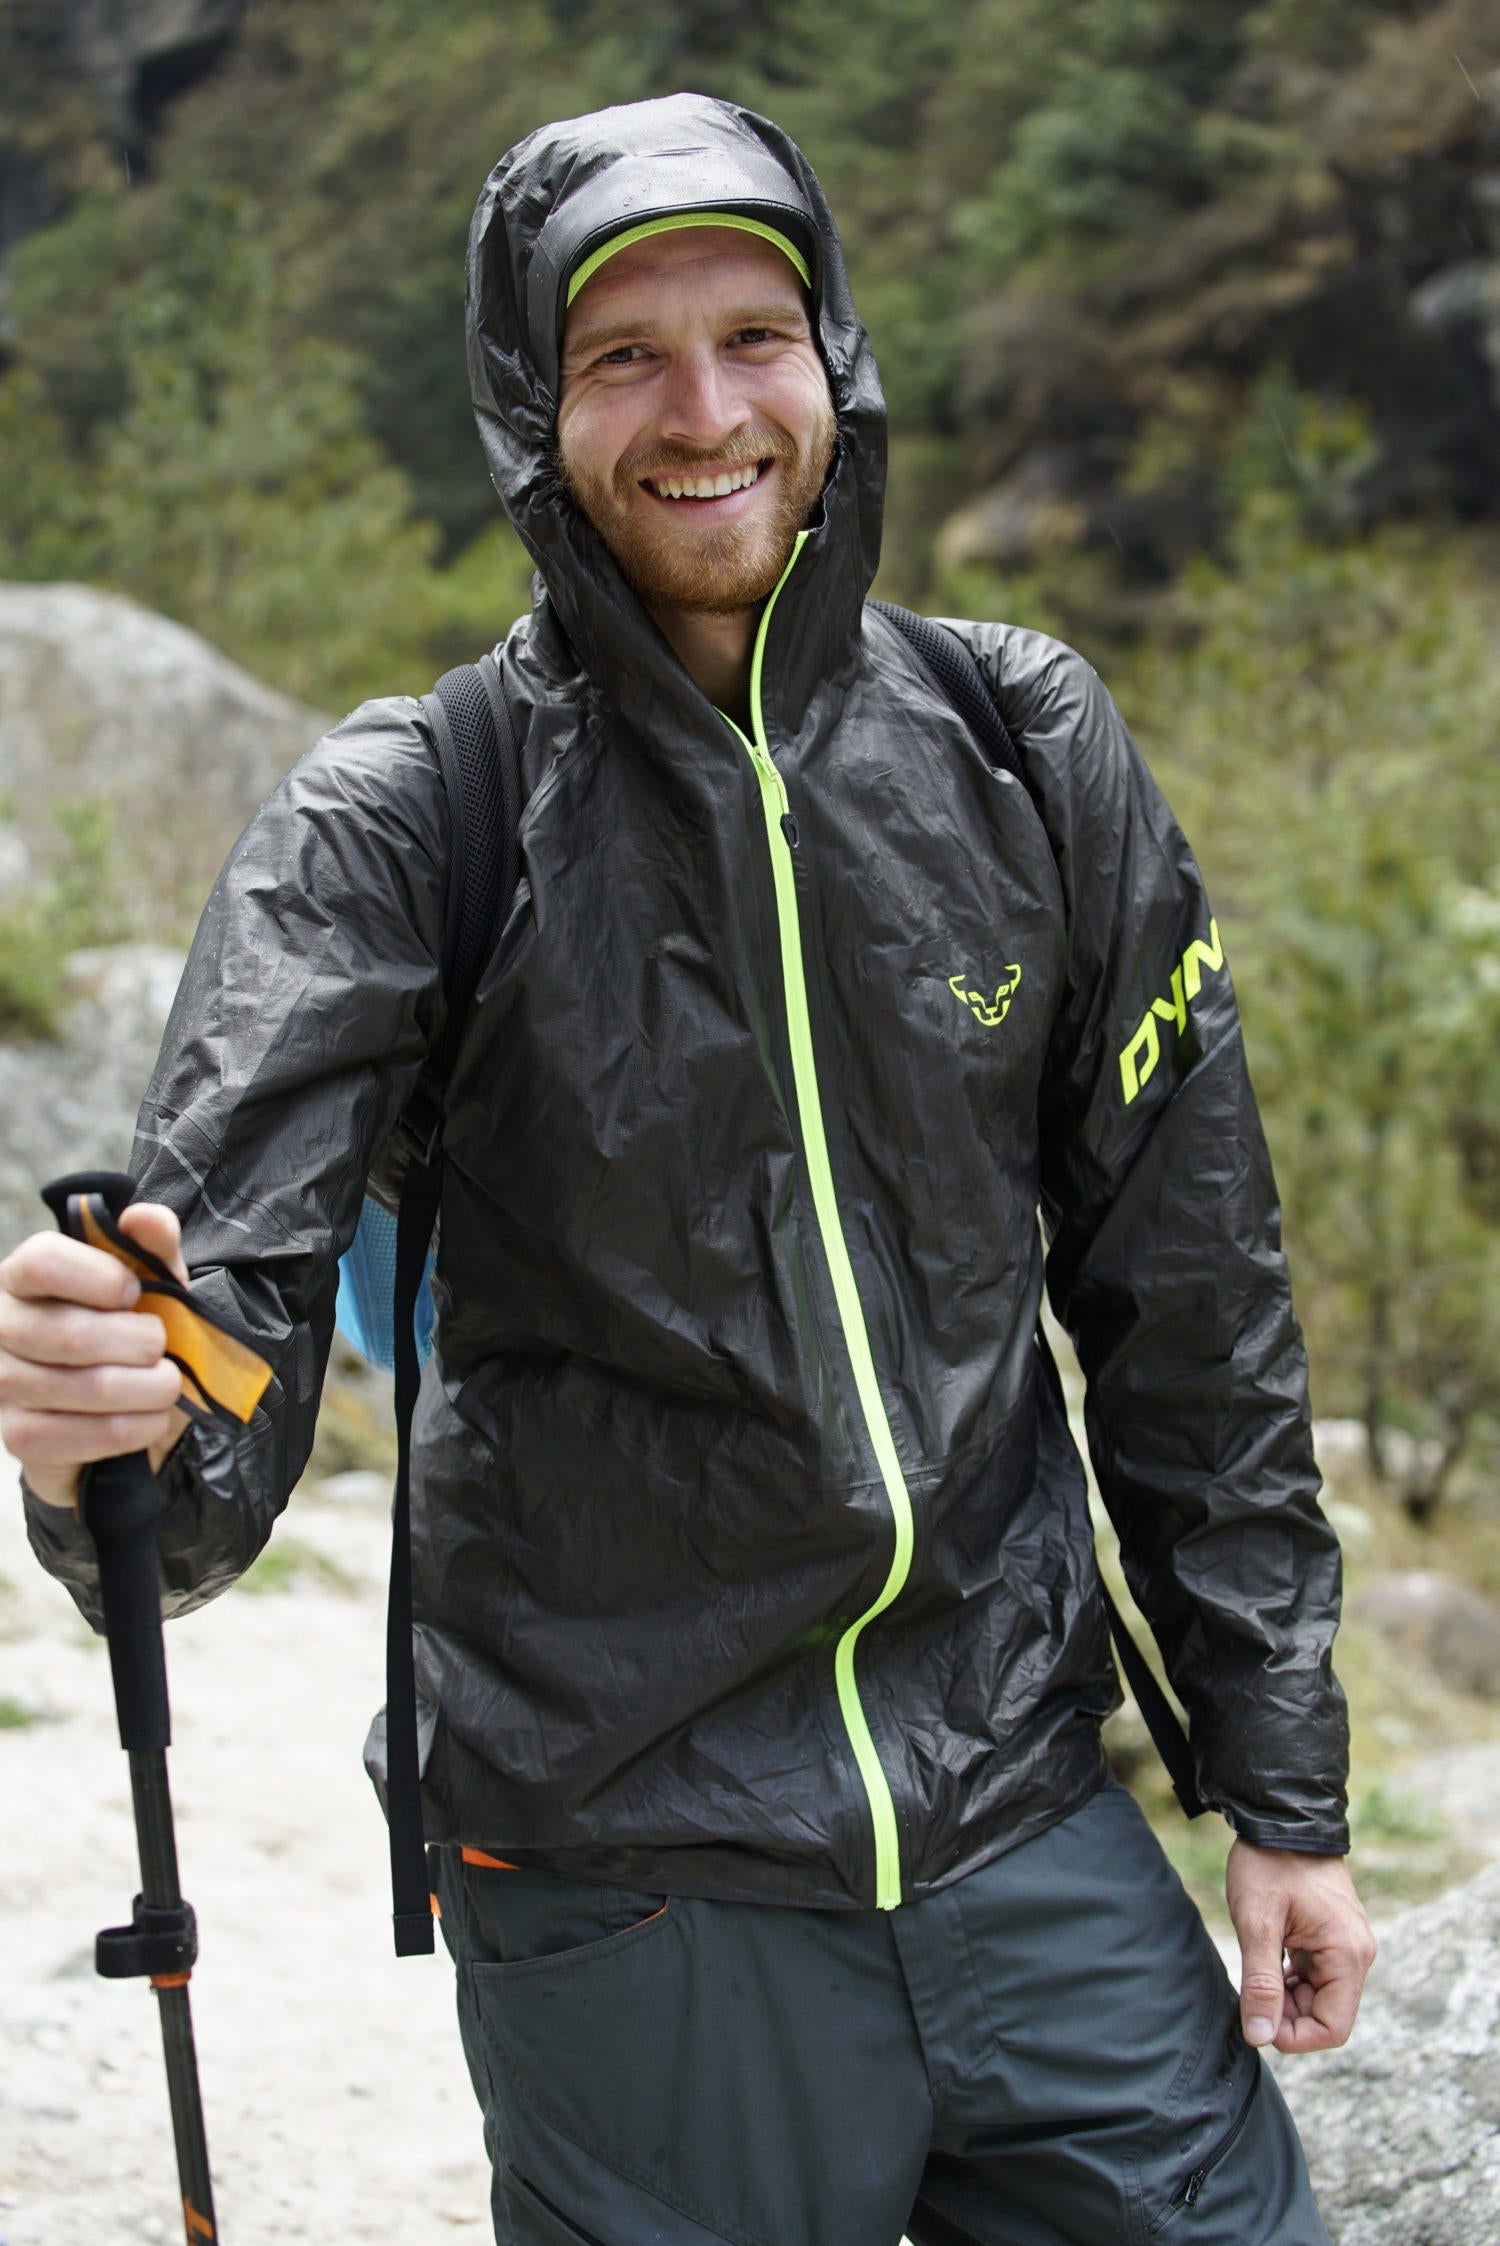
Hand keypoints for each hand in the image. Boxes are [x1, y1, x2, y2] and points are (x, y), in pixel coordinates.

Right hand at [0, 1203, 191, 1510]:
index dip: (98, 1277)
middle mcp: (1, 1326)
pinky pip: (86, 1435)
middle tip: (161, 1348)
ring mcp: (3, 1384)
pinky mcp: (19, 1436)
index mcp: (24, 1277)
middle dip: (140, 1343)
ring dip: (149, 1389)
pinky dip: (135, 1428)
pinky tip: (150, 1419)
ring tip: (166, 1384)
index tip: (134, 1293)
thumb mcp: (152, 1281)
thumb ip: (152, 1244)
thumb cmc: (130, 1328)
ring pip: (87, 1388)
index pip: (41, 1262)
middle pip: (70, 1334)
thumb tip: (143, 1218)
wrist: (124, 1403)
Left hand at [1225, 1836, 1376, 2054]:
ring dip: (1285, 1996)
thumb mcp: (1257, 1923)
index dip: (1294, 2036)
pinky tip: (1265, 1959)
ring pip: (1318, 1997)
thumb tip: (1260, 2037)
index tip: (1257, 2019)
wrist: (1279, 1817)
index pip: (1333, 2028)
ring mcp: (1345, 1945)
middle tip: (1249, 1988)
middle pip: (1325, 2015)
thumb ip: (1261, 1983)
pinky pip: (1315, 1975)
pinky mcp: (1331, 1936)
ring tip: (1254, 1968)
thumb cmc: (1268, 1864)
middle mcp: (1355, 1954)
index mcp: (1347, 1955)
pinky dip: (1289, 1978)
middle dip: (1286, 2014)